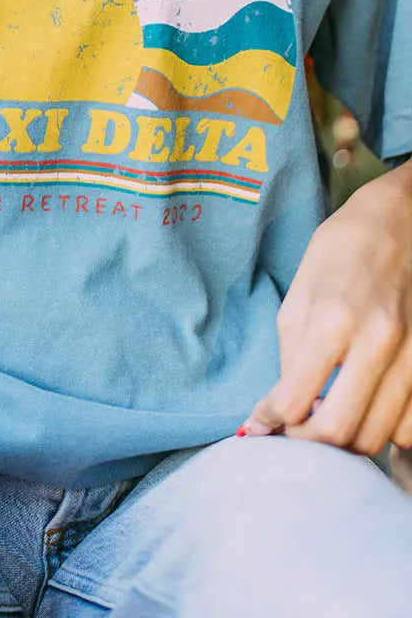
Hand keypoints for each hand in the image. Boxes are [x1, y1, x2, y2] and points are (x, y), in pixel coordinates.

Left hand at [238, 166, 411, 455]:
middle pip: (340, 431)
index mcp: (332, 318)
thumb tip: (276, 410)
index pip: (295, 399)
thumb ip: (290, 354)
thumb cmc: (343, 250)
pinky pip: (411, 427)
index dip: (272, 420)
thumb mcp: (301, 293)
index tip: (265, 420)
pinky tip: (369, 408)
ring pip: (379, 437)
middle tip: (297, 429)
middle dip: (309, 441)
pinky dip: (386, 430)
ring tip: (331, 417)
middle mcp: (377, 341)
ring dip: (348, 439)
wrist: (403, 220)